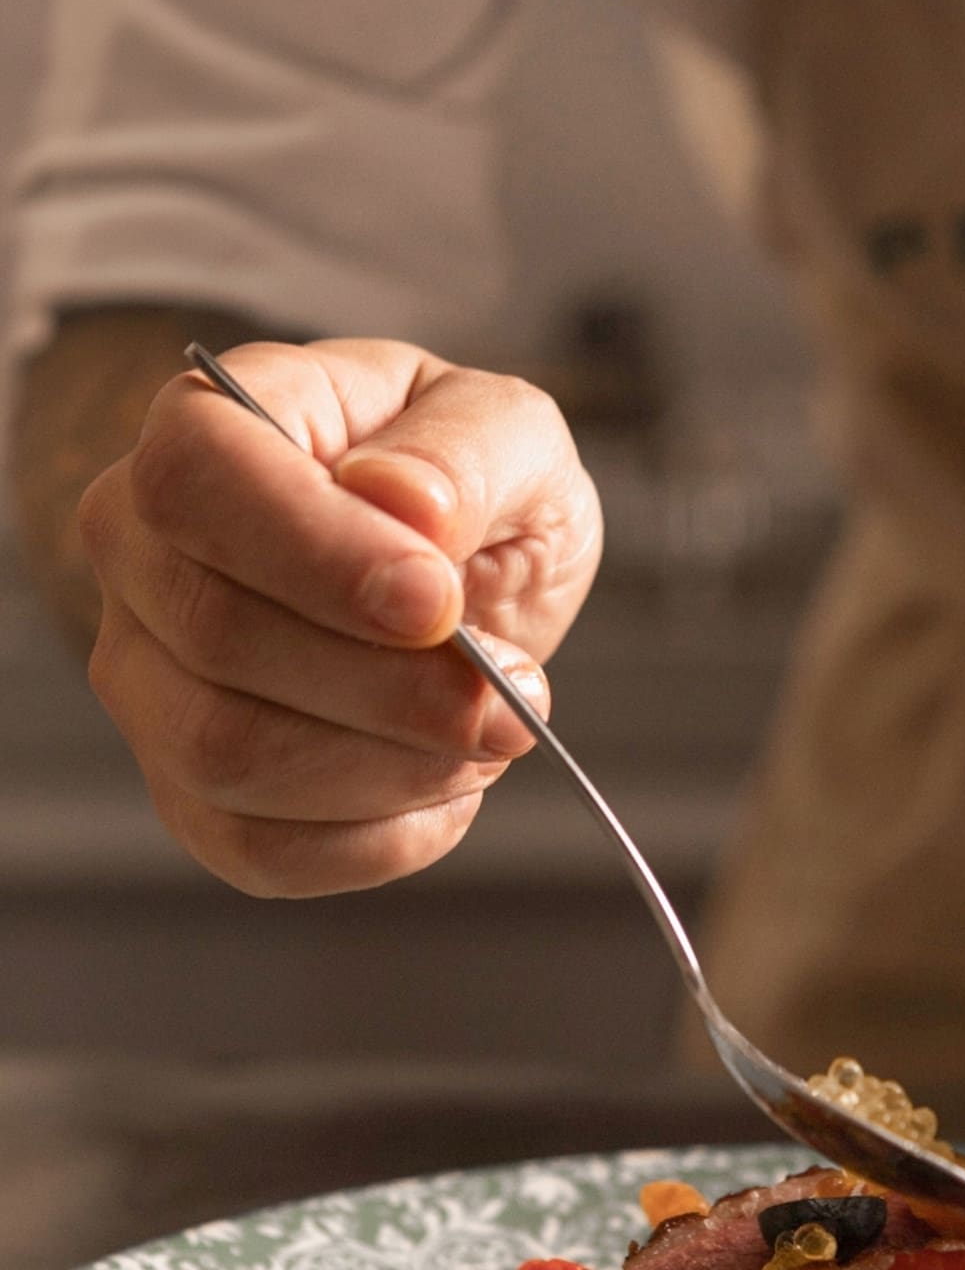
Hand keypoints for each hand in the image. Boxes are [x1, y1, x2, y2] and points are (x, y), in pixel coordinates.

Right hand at [80, 337, 601, 894]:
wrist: (460, 571)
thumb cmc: (466, 483)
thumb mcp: (508, 430)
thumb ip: (463, 453)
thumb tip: (401, 503)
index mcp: (208, 421)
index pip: (196, 481)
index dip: (316, 553)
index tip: (437, 600)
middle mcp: (144, 550)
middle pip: (217, 637)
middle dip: (393, 686)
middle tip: (515, 692)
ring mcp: (149, 677)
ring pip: (228, 756)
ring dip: (394, 766)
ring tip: (492, 730)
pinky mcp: (190, 790)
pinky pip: (256, 849)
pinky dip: (379, 838)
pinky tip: (448, 787)